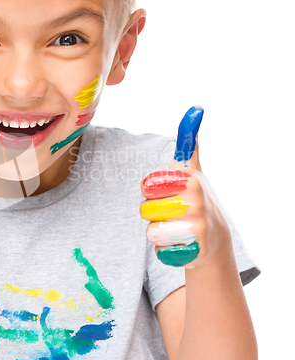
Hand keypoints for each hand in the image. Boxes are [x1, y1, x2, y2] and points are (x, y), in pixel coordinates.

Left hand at [140, 107, 229, 267]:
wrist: (213, 237)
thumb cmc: (194, 197)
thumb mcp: (192, 169)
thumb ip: (188, 143)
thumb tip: (196, 107)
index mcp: (189, 179)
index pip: (146, 185)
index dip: (150, 191)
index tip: (166, 191)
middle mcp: (195, 201)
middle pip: (145, 209)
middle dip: (152, 213)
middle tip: (170, 212)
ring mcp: (196, 227)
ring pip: (150, 232)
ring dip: (157, 232)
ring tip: (175, 228)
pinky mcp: (194, 251)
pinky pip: (159, 251)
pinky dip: (164, 250)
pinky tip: (179, 244)